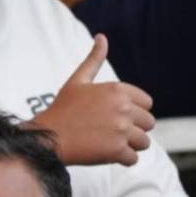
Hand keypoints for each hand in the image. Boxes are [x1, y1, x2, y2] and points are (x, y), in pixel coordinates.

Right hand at [33, 35, 152, 166]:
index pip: (147, 103)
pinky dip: (120, 160)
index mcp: (116, 90)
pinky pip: (133, 159)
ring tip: (105, 142)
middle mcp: (123, 108)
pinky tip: (102, 153)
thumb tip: (102, 37)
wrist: (47, 136)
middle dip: (133, 130)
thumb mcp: (77, 81)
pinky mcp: (117, 150)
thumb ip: (94, 60)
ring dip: (128, 146)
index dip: (132, 112)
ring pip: (144, 142)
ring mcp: (121, 130)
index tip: (112, 116)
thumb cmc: (62, 109)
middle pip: (148, 123)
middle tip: (107, 131)